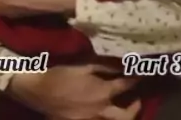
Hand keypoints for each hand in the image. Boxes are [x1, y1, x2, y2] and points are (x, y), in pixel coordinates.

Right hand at [7, 64, 138, 119]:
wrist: (39, 91)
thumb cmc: (61, 74)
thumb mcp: (84, 66)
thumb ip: (104, 67)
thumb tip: (122, 66)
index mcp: (102, 93)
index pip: (125, 86)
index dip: (135, 79)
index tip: (141, 75)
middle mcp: (101, 110)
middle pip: (126, 116)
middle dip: (135, 108)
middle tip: (137, 100)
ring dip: (121, 116)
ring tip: (122, 109)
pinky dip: (103, 118)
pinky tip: (101, 112)